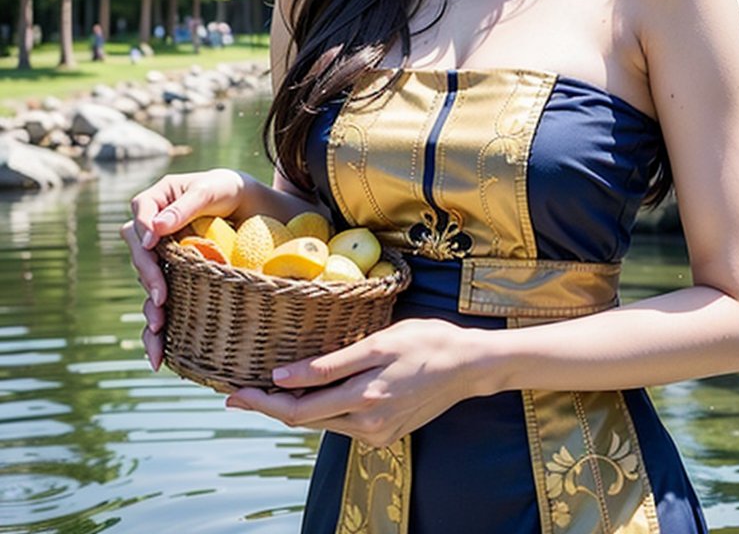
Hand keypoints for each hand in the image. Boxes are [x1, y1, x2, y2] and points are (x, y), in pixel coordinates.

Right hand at [120, 168, 248, 369]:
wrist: (254, 208)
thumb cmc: (232, 190)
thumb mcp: (214, 190)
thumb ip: (187, 206)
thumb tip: (157, 229)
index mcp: (159, 200)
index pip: (141, 212)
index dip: (143, 229)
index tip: (153, 245)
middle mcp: (155, 229)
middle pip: (140, 251)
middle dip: (148, 275)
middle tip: (161, 296)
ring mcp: (163, 255)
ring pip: (147, 280)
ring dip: (150, 304)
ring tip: (160, 325)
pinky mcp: (174, 277)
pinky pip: (159, 302)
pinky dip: (156, 328)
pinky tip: (158, 354)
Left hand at [225, 319, 485, 446]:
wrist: (469, 365)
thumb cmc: (427, 342)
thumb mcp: (378, 342)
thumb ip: (331, 364)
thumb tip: (283, 376)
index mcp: (364, 400)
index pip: (298, 409)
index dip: (262, 402)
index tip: (233, 392)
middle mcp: (367, 425)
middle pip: (304, 420)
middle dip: (268, 407)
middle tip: (237, 393)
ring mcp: (377, 433)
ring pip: (322, 424)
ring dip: (292, 409)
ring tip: (266, 391)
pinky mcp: (386, 433)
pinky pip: (342, 424)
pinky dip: (321, 411)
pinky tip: (310, 396)